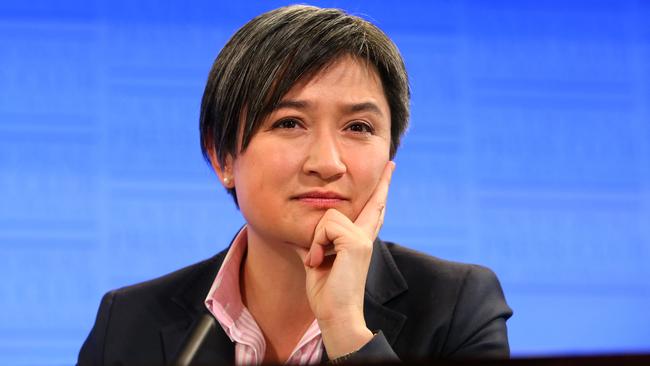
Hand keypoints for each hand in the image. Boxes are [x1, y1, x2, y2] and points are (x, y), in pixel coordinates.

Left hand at [299, 161, 394, 357]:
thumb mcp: (319, 260)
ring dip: (316, 240)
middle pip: (374, 203)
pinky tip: (320, 261)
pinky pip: (326, 226)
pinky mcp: (357, 242)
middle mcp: (365, 236)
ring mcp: (363, 238)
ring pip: (329, 216)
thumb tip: (307, 231)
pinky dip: (317, 244)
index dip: (379, 193)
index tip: (389, 172)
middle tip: (391, 164)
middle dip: (382, 183)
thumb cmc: (326, 293)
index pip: (371, 212)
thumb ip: (318, 242)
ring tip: (319, 260)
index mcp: (358, 241)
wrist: (336, 314)